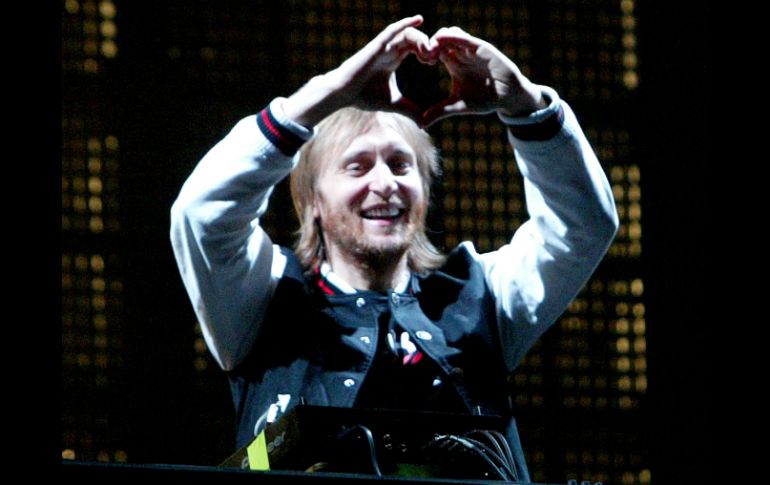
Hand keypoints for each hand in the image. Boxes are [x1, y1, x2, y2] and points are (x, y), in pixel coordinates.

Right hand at [284, 15, 435, 126]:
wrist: (343, 94)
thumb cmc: (363, 97)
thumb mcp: (393, 104)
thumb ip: (408, 110)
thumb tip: (423, 124)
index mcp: (394, 60)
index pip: (415, 49)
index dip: (427, 52)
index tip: (435, 61)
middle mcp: (389, 50)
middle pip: (414, 40)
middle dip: (427, 45)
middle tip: (436, 55)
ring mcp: (383, 46)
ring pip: (407, 34)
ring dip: (420, 38)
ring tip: (430, 48)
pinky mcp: (376, 45)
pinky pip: (393, 30)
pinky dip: (405, 23)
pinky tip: (418, 19)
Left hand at [422, 27, 545, 126]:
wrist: (507, 97)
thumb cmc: (484, 99)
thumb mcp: (458, 106)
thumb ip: (440, 112)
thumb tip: (421, 125)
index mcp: (453, 63)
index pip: (434, 50)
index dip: (424, 52)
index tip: (422, 61)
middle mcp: (461, 54)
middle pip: (440, 38)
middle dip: (429, 43)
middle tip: (424, 54)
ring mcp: (471, 49)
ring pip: (451, 32)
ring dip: (439, 37)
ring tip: (432, 49)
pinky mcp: (481, 48)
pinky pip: (465, 38)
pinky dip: (453, 36)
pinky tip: (443, 40)